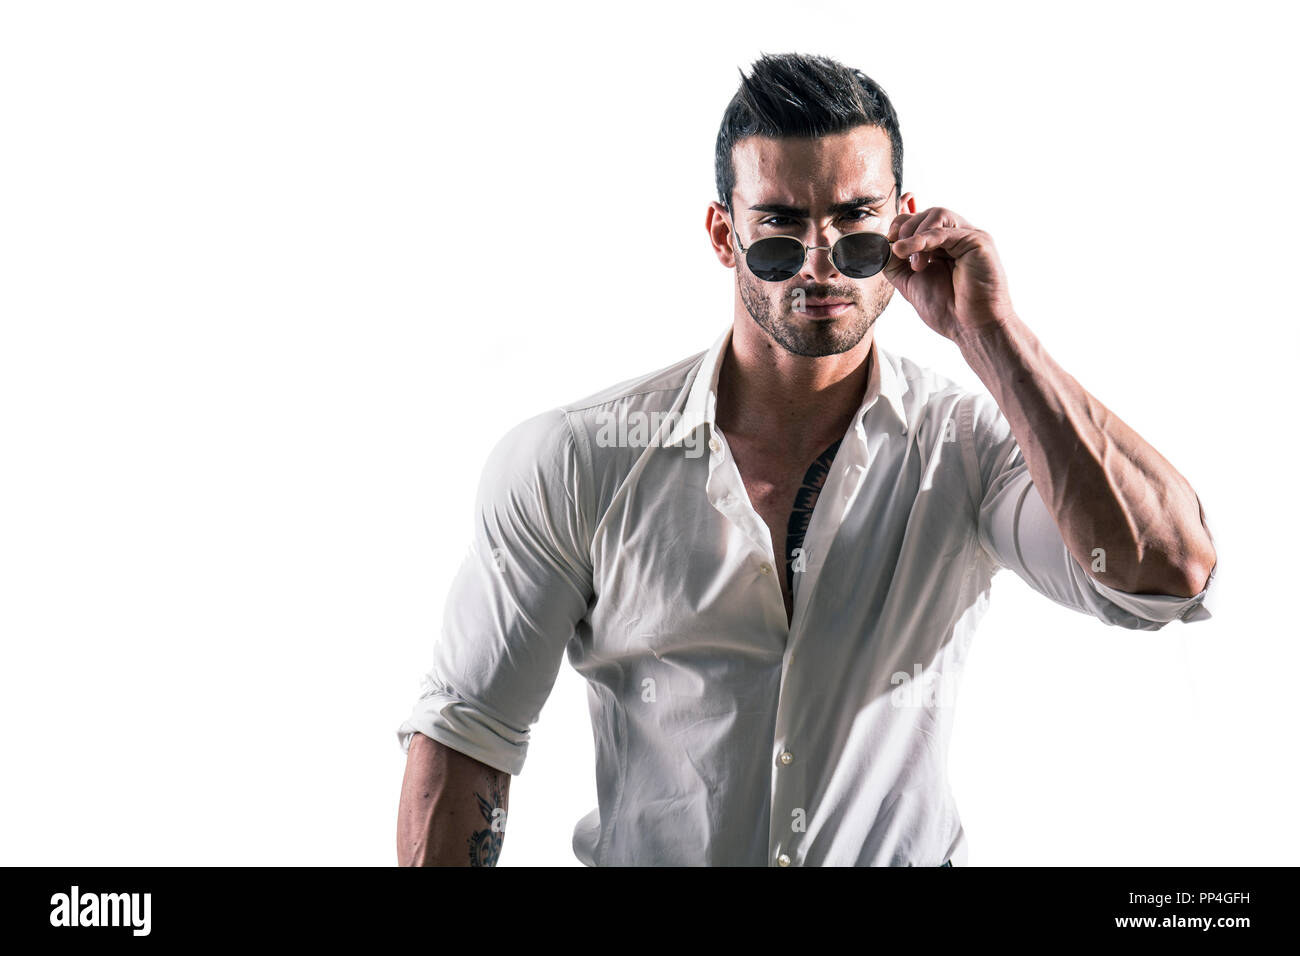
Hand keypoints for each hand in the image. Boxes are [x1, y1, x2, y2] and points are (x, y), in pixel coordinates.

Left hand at [883, 207, 1016, 340]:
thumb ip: (895, 262)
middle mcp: (957, 237)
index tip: (890, 245)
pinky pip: (946, 231)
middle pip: (927, 214)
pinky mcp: (977, 241)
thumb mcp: (910, 282)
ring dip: (915, 234)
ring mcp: (969, 237)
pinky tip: (913, 255)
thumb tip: (882, 245)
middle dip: (905, 229)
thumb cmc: (947, 309)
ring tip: (912, 262)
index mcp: (943, 246)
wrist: (970, 328)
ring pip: (937, 214)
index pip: (919, 220)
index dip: (900, 226)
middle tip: (898, 254)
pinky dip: (924, 239)